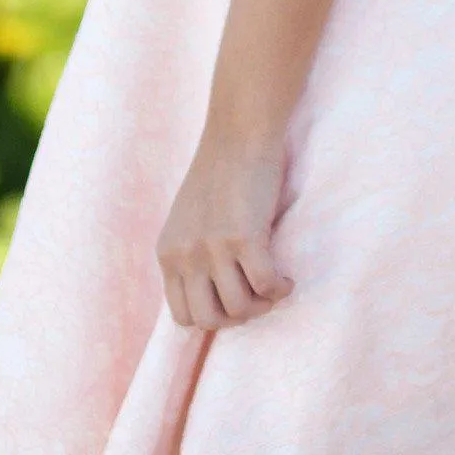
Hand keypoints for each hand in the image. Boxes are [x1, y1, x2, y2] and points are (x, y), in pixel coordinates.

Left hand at [156, 126, 295, 329]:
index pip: (182, 315)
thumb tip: (216, 295)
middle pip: (208, 320)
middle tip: (256, 296)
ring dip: (262, 303)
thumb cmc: (221, 174)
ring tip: (273, 284)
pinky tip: (286, 277)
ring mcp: (212, 248)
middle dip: (237, 317)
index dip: (213, 315)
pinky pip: (265, 286)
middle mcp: (185, 254)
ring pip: (239, 308)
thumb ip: (192, 255)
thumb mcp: (190, 220)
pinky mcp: (244, 238)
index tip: (234, 298)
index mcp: (168, 252)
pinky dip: (280, 288)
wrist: (239, 134)